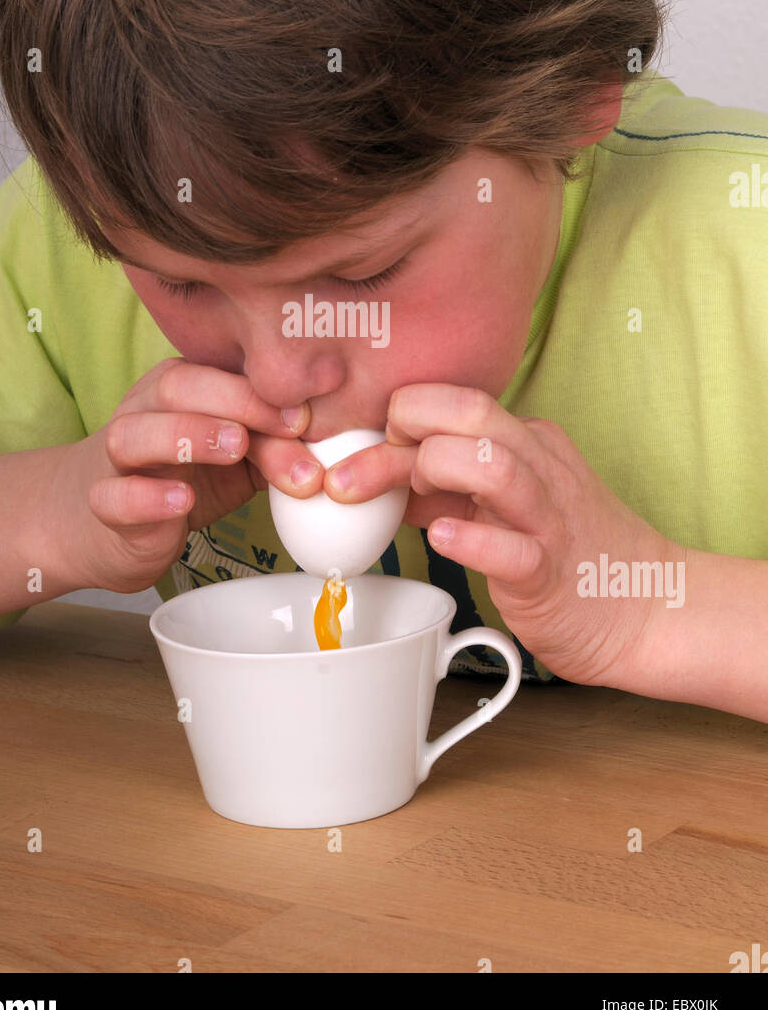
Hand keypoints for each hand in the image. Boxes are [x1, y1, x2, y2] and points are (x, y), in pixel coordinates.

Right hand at [49, 358, 323, 593]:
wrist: (111, 525)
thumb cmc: (185, 478)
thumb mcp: (240, 460)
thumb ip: (274, 445)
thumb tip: (330, 449)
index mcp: (180, 389)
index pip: (219, 373)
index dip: (265, 390)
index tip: (311, 414)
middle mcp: (144, 411)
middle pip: (175, 386)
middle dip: (236, 401)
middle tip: (286, 427)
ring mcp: (117, 458)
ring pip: (133, 434)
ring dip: (188, 436)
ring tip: (236, 449)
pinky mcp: (103, 505)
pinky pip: (112, 496)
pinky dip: (146, 497)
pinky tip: (182, 502)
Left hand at [321, 383, 683, 687]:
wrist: (647, 609)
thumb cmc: (568, 553)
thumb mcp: (503, 503)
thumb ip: (442, 486)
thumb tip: (375, 474)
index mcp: (528, 442)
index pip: (458, 400)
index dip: (404, 412)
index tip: (372, 444)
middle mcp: (541, 468)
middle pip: (473, 414)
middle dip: (407, 423)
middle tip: (362, 462)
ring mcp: (548, 518)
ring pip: (494, 466)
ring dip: (434, 468)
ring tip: (408, 492)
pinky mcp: (550, 574)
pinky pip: (512, 549)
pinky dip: (471, 539)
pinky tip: (441, 539)